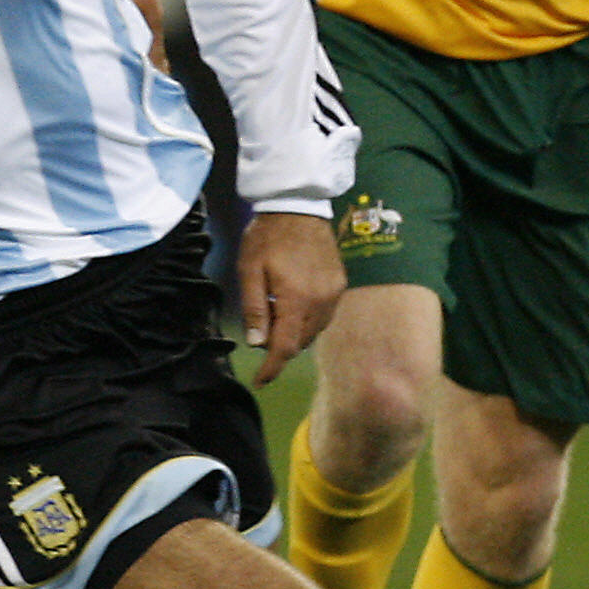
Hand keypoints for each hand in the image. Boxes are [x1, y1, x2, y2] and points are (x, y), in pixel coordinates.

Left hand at [237, 211, 345, 385]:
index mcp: (296, 300)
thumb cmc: (267, 237)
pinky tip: (294, 305)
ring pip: (313, 331)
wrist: (298, 206)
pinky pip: (324, 316)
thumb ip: (254, 308)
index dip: (272, 368)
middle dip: (279, 345)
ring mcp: (334, 294)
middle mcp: (321, 302)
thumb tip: (256, 343)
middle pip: (299, 342)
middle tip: (260, 329)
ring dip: (294, 333)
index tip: (260, 381)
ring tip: (275, 313)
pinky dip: (307, 320)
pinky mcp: (340, 285)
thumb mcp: (249, 270)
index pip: (285, 348)